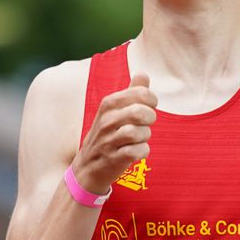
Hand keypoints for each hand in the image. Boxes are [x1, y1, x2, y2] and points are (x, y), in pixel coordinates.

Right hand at [73, 70, 157, 193]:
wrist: (87, 166)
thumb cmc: (107, 134)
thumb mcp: (114, 110)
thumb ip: (131, 91)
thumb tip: (143, 73)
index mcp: (108, 104)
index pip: (140, 93)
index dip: (151, 100)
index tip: (148, 107)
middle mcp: (107, 120)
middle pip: (140, 112)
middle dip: (150, 118)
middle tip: (145, 124)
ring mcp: (109, 140)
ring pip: (140, 132)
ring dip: (145, 136)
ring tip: (138, 139)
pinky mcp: (114, 158)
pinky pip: (139, 151)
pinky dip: (143, 152)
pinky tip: (136, 151)